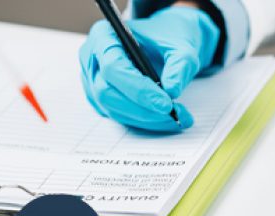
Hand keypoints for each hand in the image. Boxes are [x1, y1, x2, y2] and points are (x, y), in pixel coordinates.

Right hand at [78, 7, 219, 131]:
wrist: (166, 41)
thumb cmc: (168, 37)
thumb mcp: (182, 45)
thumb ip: (179, 66)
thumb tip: (172, 92)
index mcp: (104, 35)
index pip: (113, 67)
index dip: (139, 89)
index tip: (166, 104)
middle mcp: (92, 59)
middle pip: (107, 93)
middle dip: (142, 109)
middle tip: (175, 115)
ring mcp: (93, 80)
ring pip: (113, 109)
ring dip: (146, 119)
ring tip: (179, 117)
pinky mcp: (101, 98)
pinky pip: (119, 115)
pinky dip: (144, 121)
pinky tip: (166, 119)